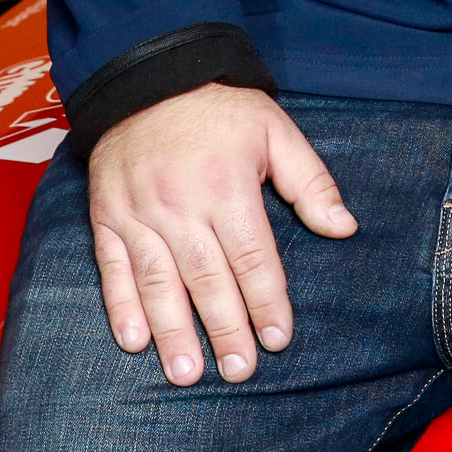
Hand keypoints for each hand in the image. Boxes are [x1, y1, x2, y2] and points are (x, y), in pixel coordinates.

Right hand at [85, 84, 356, 384]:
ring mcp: (138, 214)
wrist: (147, 77)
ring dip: (173, 332)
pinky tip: (133, 342)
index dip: (267, 301)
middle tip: (240, 370)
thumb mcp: (275, 131)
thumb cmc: (219, 109)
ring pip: (158, 282)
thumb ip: (310, 182)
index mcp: (226, 187)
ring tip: (187, 374)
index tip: (279, 338)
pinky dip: (120, 307)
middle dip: (225, 329)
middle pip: (207, 279)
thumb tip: (344, 227)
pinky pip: (112, 268)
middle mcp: (179, 206)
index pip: (252, 257)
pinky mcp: (106, 217)